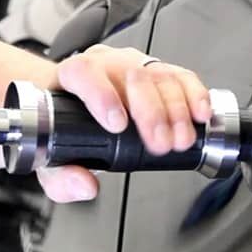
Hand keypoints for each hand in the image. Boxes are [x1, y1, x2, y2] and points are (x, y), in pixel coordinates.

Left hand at [0, 36, 210, 202]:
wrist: (73, 108)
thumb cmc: (61, 128)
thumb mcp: (51, 158)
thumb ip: (60, 177)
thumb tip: (85, 186)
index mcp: (73, 76)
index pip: (85, 73)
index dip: (102, 96)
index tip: (117, 124)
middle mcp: (106, 65)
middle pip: (132, 76)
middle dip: (152, 113)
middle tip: (159, 144)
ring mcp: (135, 66)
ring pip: (160, 76)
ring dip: (176, 111)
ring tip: (180, 141)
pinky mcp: (160, 73)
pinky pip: (182, 76)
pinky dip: (195, 95)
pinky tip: (200, 115)